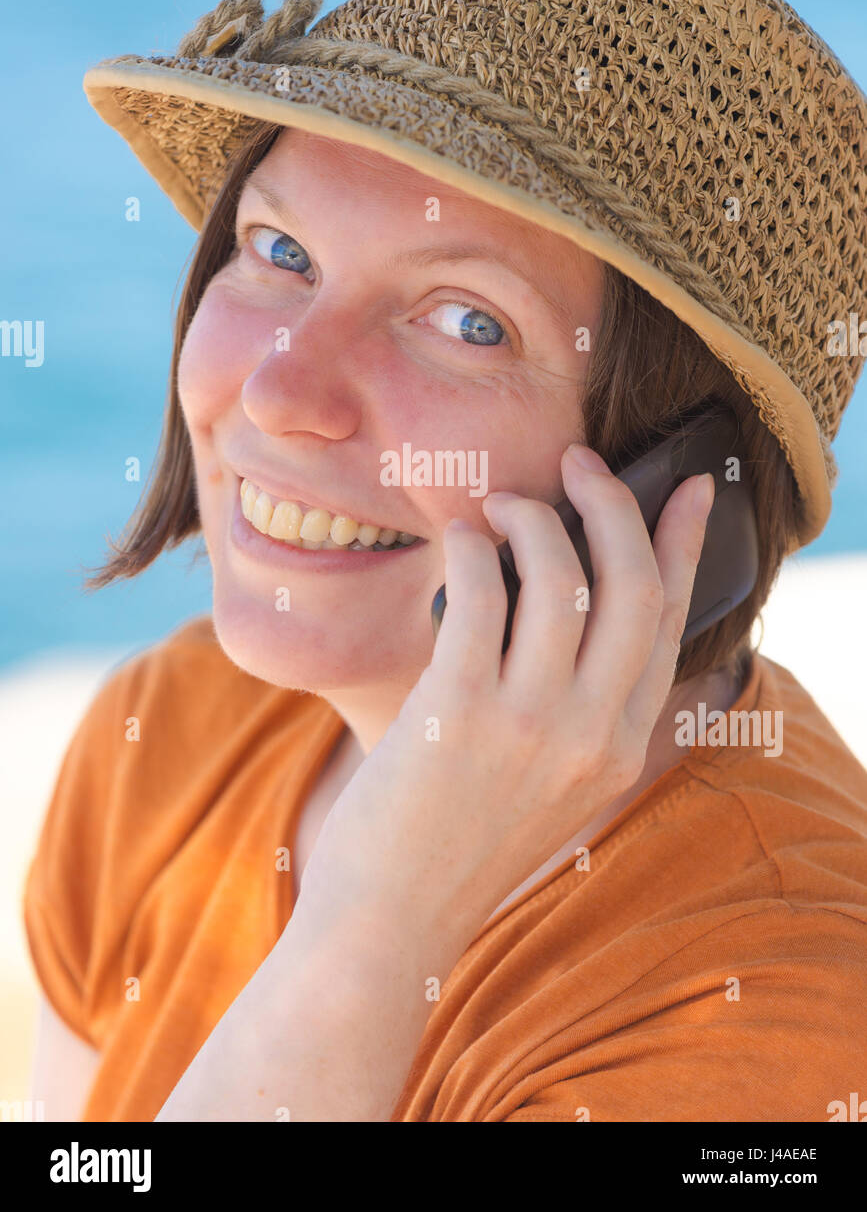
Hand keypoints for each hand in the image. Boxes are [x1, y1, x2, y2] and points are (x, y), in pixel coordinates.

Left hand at [295, 445, 714, 951]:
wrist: (390, 921)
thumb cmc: (457, 840)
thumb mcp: (548, 783)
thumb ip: (577, 709)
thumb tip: (569, 593)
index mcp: (620, 748)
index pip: (669, 623)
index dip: (681, 544)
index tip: (688, 487)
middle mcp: (590, 734)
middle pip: (631, 585)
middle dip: (613, 503)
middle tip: (580, 464)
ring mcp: (529, 723)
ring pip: (561, 576)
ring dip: (533, 517)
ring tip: (502, 506)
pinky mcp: (459, 710)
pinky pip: (483, 592)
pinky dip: (477, 548)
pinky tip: (463, 542)